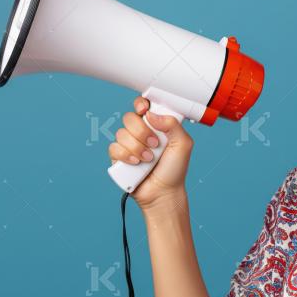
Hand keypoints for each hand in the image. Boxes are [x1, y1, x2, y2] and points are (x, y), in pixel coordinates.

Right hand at [108, 96, 193, 213]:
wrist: (163, 192)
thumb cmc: (174, 169)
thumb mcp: (183, 144)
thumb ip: (173, 124)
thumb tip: (152, 114)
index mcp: (156, 125)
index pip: (143, 106)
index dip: (140, 104)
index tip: (144, 110)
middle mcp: (141, 132)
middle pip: (129, 118)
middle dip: (142, 132)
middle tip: (155, 145)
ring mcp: (129, 144)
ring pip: (121, 134)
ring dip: (137, 148)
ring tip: (148, 159)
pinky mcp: (119, 157)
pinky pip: (113, 148)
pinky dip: (125, 156)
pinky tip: (136, 163)